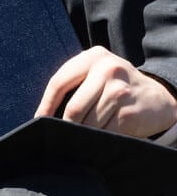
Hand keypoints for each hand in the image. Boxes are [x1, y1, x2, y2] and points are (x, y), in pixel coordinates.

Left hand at [36, 46, 176, 137]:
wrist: (157, 98)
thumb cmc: (116, 86)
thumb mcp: (97, 72)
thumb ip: (75, 82)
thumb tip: (46, 111)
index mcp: (93, 57)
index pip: (59, 82)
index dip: (46, 104)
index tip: (39, 119)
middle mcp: (107, 70)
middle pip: (74, 107)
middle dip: (65, 125)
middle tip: (60, 135)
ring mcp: (120, 92)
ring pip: (88, 122)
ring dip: (83, 134)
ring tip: (81, 136)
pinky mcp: (129, 113)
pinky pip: (105, 132)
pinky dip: (98, 138)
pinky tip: (100, 136)